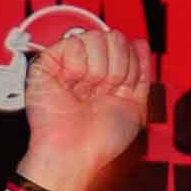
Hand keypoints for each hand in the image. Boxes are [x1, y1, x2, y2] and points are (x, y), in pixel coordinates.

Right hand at [12, 29, 154, 190]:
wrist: (75, 153)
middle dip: (116, 69)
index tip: (122, 90)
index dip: (131, 67)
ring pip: (95, 37)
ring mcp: (69, 63)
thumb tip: (141, 43)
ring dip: (97, 70)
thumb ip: (142, 73)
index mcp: (109, 74)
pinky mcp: (48, 63)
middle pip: (115, 37)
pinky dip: (77, 67)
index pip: (128, 46)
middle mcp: (90, 66)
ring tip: (86, 90)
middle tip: (102, 92)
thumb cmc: (99, 139)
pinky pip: (73, 42)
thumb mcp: (136, 106)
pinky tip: (72, 83)